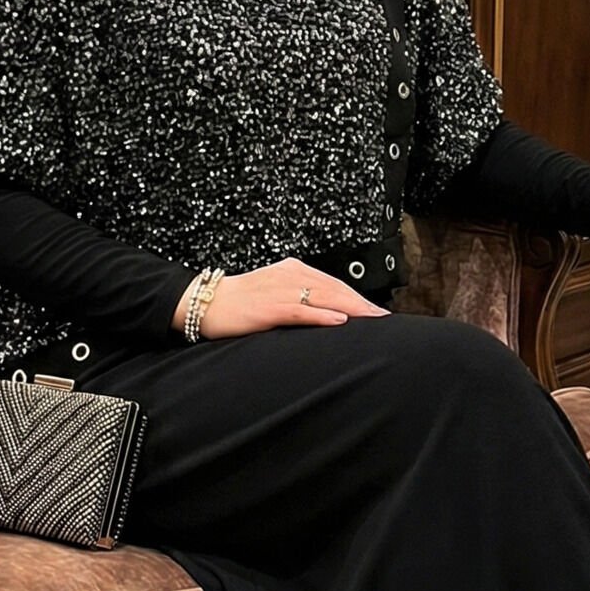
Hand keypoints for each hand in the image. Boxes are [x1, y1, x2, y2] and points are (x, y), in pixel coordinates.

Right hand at [173, 258, 391, 338]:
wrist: (205, 303)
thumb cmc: (240, 302)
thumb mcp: (274, 292)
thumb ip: (300, 298)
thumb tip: (329, 314)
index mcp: (292, 269)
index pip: (333, 284)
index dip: (358, 298)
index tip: (377, 312)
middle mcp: (289, 275)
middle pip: (335, 289)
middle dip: (362, 304)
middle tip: (384, 319)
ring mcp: (279, 290)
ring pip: (324, 297)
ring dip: (351, 309)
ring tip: (372, 320)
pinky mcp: (268, 307)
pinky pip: (300, 310)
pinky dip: (322, 315)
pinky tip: (339, 321)